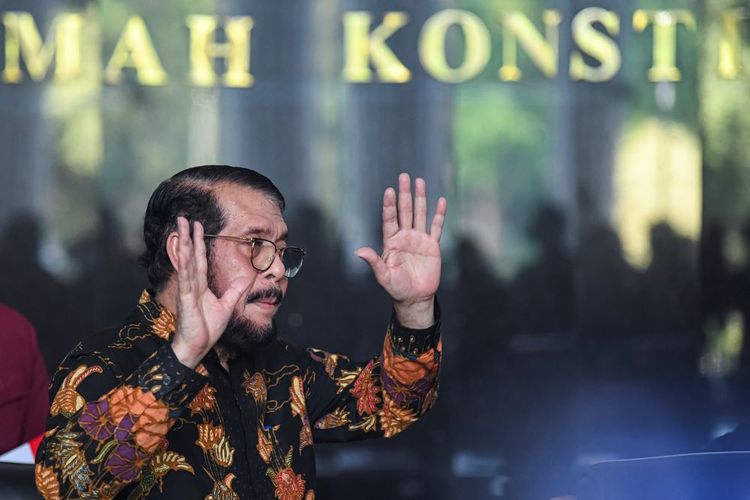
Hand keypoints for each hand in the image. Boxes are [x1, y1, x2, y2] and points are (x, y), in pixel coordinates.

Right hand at [171, 217, 251, 367]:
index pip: (199, 260)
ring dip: (183, 244)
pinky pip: (185, 280)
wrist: (198, 346)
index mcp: (200, 286)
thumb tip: (247, 278)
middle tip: (184, 218)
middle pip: (190, 256)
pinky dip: (184, 265)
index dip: (198, 243)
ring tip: (180, 227)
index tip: (197, 226)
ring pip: (185, 263)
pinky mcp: (185, 300)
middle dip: (187, 236)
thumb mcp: (228, 305)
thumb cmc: (207, 329)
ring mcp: (187, 291)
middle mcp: (192, 285)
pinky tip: (183, 252)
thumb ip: (236, 291)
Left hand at [356, 173, 446, 328]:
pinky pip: (436, 227)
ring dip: (420, 198)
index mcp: (391, 242)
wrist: (415, 298)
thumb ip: (374, 262)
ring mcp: (419, 239)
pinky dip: (439, 215)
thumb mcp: (383, 276)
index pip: (390, 219)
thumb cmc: (396, 288)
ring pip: (420, 214)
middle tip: (404, 176)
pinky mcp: (432, 246)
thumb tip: (358, 251)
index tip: (389, 191)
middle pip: (405, 211)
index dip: (389, 205)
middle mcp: (404, 237)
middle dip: (404, 194)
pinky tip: (441, 201)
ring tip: (420, 181)